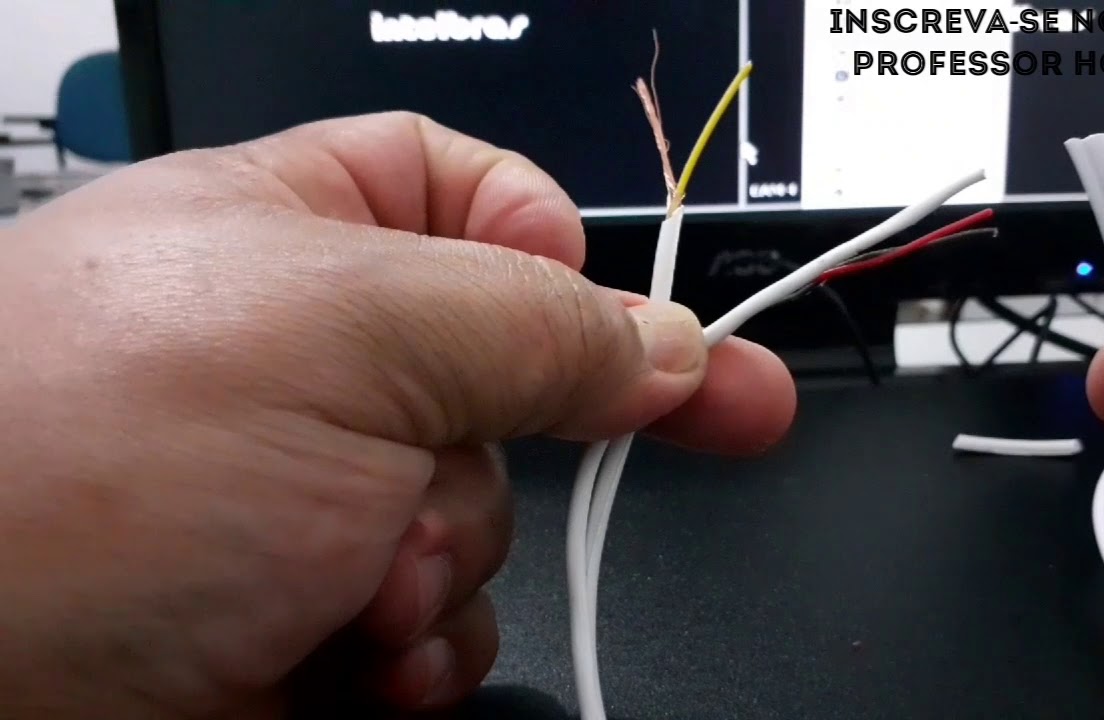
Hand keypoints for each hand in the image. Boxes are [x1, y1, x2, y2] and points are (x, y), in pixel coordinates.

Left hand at [0, 112, 795, 717]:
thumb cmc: (74, 464)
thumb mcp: (348, 337)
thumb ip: (535, 327)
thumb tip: (664, 346)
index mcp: (296, 231)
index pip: (470, 194)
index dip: (557, 250)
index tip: (633, 322)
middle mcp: (301, 358)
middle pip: (500, 377)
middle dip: (492, 453)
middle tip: (433, 488)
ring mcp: (305, 491)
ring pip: (479, 513)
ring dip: (446, 566)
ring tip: (358, 591)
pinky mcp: (307, 613)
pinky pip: (440, 622)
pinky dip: (426, 651)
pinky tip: (366, 661)